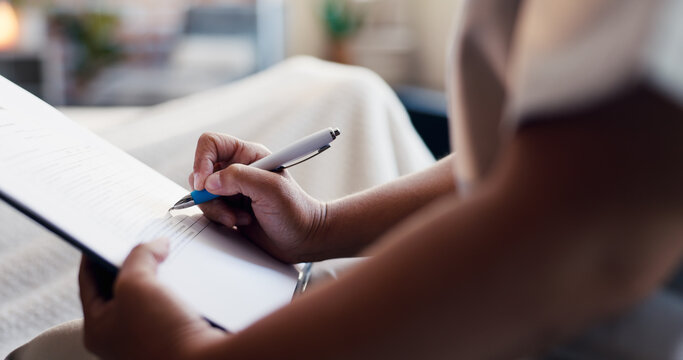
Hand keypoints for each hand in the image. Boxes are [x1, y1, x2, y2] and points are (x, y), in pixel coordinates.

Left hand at [79, 239, 224, 359]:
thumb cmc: (161, 333)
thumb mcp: (137, 283)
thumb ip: (140, 256)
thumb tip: (158, 245)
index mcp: (98, 329)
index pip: (88, 281)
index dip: (94, 253)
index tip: (105, 233)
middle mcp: (120, 337)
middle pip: (120, 286)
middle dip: (132, 262)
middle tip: (142, 241)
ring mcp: (148, 338)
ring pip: (149, 294)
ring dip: (157, 274)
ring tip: (167, 254)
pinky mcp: (174, 336)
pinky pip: (171, 303)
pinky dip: (175, 287)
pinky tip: (185, 275)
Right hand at [190, 132, 327, 262]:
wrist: (303, 239)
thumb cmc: (296, 211)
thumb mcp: (271, 189)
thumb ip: (239, 178)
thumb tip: (209, 181)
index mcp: (249, 155)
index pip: (212, 144)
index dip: (201, 160)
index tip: (204, 183)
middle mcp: (238, 169)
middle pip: (201, 171)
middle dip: (208, 193)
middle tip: (226, 206)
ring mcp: (232, 190)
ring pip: (202, 194)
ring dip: (217, 209)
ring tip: (240, 218)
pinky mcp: (228, 209)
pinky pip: (208, 210)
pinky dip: (220, 219)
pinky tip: (240, 222)